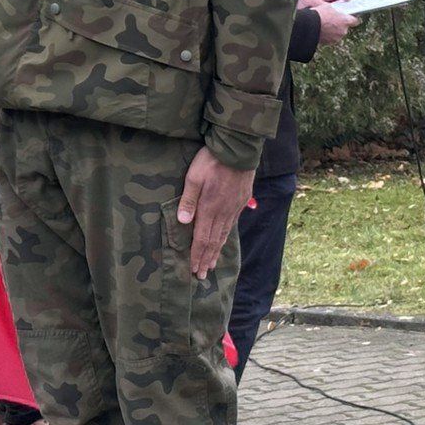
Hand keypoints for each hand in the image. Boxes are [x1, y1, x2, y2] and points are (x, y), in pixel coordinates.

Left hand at [177, 147, 255, 277]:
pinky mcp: (241, 201)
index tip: (194, 269)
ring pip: (224, 235)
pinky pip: (232, 224)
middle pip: (214, 241)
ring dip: (217, 251)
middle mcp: (223, 212)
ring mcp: (234, 208)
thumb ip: (188, 200)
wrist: (238, 149)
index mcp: (210, 208)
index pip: (202, 238)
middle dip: (207, 259)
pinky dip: (226, 237)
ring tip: (212, 264)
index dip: (197, 255)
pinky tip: (224, 240)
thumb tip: (183, 223)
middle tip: (202, 275)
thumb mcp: (194, 177)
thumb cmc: (211, 160)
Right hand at [299, 0, 358, 47]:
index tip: (352, 18)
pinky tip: (322, 30)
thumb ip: (337, 11)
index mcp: (345, 21)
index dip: (353, 19)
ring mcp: (336, 38)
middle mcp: (343, 31)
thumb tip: (338, 11)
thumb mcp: (329, 7)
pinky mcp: (329, 42)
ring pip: (338, 33)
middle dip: (340, 25)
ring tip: (326, 25)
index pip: (355, 21)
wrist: (309, 25)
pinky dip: (328, 35)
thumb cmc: (319, 14)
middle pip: (345, 27)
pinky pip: (331, 38)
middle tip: (333, 20)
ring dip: (334, 30)